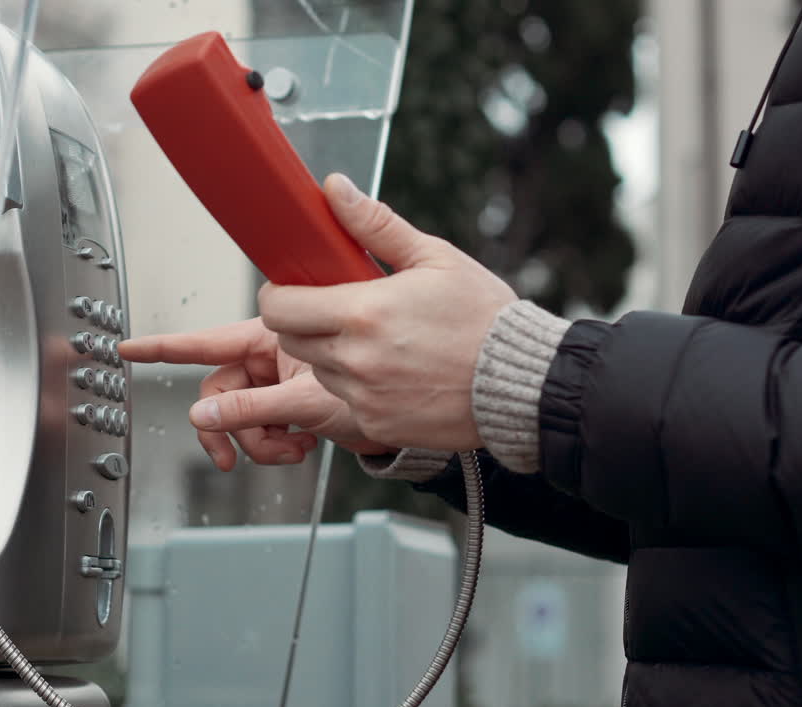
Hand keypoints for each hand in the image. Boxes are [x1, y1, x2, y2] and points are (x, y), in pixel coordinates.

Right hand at [118, 318, 392, 470]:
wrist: (416, 406)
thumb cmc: (382, 378)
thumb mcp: (308, 400)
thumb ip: (251, 409)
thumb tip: (202, 416)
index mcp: (270, 337)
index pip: (206, 340)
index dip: (164, 346)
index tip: (131, 348)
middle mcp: (271, 358)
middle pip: (220, 392)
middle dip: (227, 425)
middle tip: (232, 454)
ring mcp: (280, 383)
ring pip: (239, 416)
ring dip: (258, 441)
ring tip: (291, 446)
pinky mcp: (291, 406)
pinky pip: (262, 429)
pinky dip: (276, 444)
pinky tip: (303, 442)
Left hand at [258, 173, 517, 450]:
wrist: (523, 384)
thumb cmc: (483, 316)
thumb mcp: (435, 258)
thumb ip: (375, 224)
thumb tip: (334, 187)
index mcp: (363, 311)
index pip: (278, 307)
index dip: (278, 294)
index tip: (293, 287)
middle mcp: (356, 358)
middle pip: (289, 339)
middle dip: (302, 321)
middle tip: (337, 309)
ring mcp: (363, 396)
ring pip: (316, 369)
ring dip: (330, 353)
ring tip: (375, 340)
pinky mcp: (376, 424)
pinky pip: (345, 399)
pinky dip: (357, 385)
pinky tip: (394, 370)